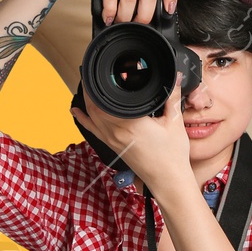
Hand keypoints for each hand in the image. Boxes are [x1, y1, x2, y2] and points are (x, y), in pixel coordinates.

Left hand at [69, 77, 193, 193]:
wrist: (168, 180)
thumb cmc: (172, 156)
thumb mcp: (174, 122)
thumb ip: (171, 96)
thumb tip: (175, 76)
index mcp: (130, 123)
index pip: (108, 98)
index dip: (101, 82)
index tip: (102, 69)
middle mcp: (116, 132)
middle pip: (94, 105)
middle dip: (91, 88)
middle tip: (93, 73)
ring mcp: (112, 141)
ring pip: (91, 116)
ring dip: (86, 101)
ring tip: (87, 85)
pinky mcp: (112, 147)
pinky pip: (92, 130)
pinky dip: (83, 119)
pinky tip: (76, 112)